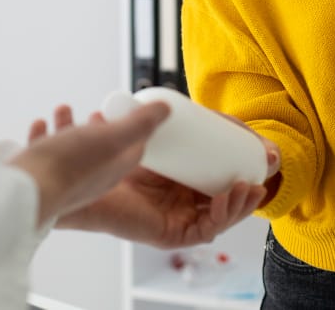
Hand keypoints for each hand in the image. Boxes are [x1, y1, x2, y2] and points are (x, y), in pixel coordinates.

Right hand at [7, 102, 169, 227]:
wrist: (28, 192)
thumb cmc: (70, 166)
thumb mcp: (113, 137)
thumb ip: (140, 123)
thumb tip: (165, 109)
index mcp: (115, 168)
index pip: (133, 148)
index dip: (133, 128)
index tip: (128, 111)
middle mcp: (93, 178)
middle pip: (102, 149)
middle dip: (99, 128)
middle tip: (96, 113)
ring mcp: (67, 181)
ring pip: (73, 150)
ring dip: (69, 128)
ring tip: (63, 110)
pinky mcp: (43, 181)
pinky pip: (46, 156)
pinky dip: (44, 137)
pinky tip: (39, 125)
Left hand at [35, 106, 274, 247]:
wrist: (66, 177)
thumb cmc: (89, 157)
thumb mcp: (128, 132)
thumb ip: (144, 116)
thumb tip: (158, 100)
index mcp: (173, 174)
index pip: (217, 166)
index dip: (241, 154)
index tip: (259, 143)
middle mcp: (177, 197)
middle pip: (226, 190)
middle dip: (252, 177)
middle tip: (268, 161)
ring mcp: (176, 216)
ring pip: (222, 210)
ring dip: (244, 198)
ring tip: (252, 182)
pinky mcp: (172, 234)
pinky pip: (208, 229)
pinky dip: (226, 213)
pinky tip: (234, 194)